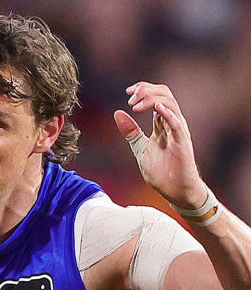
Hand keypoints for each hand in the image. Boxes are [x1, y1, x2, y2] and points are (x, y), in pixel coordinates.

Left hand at [113, 82, 205, 207]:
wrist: (174, 189)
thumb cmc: (161, 170)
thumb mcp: (140, 148)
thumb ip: (131, 132)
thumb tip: (117, 114)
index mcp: (162, 123)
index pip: (156, 97)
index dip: (143, 90)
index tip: (128, 92)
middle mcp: (172, 123)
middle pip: (164, 94)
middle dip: (147, 91)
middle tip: (130, 98)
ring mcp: (178, 131)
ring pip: (170, 104)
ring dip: (152, 99)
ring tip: (136, 105)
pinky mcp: (182, 142)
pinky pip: (177, 123)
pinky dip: (167, 113)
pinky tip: (156, 108)